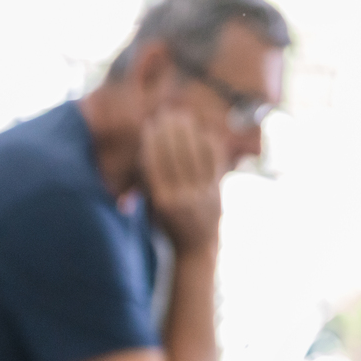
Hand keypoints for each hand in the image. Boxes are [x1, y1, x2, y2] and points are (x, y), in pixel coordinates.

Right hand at [139, 107, 224, 254]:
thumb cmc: (167, 224)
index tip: (150, 124)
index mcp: (160, 201)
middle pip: (175, 155)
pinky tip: (204, 130)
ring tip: (183, 116)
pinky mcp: (217, 193)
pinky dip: (209, 145)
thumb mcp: (153, 204)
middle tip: (167, 113)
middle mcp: (180, 198)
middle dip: (170, 130)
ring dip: (189, 132)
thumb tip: (144, 150)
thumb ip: (149, 180)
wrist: (195, 247)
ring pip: (195, 155)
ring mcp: (200, 196)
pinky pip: (214, 163)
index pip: (155, 162)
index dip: (152, 140)